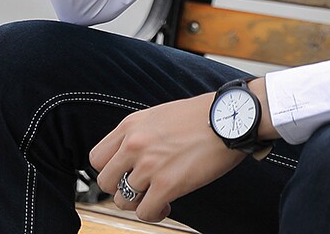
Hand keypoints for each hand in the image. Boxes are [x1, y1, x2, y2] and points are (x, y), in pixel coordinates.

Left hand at [90, 94, 245, 222]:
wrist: (232, 117)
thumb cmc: (204, 114)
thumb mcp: (162, 114)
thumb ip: (142, 133)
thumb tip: (132, 156)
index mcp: (132, 125)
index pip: (97, 157)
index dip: (110, 169)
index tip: (123, 173)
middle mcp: (135, 144)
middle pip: (105, 181)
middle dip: (121, 188)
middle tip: (140, 187)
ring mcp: (149, 165)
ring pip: (124, 200)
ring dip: (140, 202)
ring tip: (156, 196)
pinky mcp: (166, 185)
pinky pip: (145, 213)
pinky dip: (155, 213)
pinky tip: (167, 205)